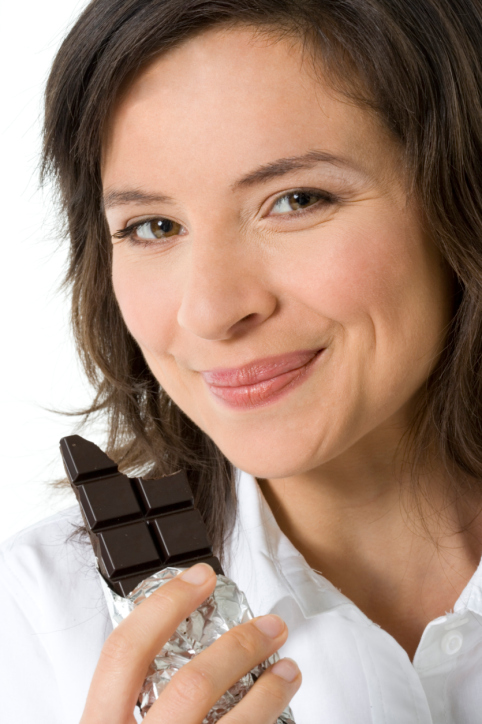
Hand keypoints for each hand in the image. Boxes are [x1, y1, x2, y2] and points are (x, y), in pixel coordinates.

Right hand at [80, 562, 300, 723]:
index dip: (165, 604)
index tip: (201, 577)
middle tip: (271, 627)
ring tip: (289, 671)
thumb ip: (125, 705)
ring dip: (270, 691)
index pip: (125, 652)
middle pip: (192, 684)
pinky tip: (280, 719)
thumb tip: (165, 645)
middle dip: (240, 646)